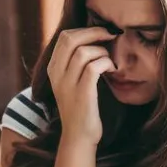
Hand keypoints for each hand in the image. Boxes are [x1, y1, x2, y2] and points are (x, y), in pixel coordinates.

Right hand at [46, 27, 116, 145]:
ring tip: (110, 61)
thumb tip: (95, 40)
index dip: (87, 30)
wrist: (79, 136)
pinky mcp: (82, 94)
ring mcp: (67, 84)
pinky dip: (106, 63)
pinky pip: (93, 67)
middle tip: (112, 37)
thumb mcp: (73, 82)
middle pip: (72, 39)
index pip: (65, 37)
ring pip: (83, 52)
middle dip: (95, 33)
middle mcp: (57, 73)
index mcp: (53, 68)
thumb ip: (76, 63)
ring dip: (103, 52)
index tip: (103, 34)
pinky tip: (112, 70)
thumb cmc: (82, 107)